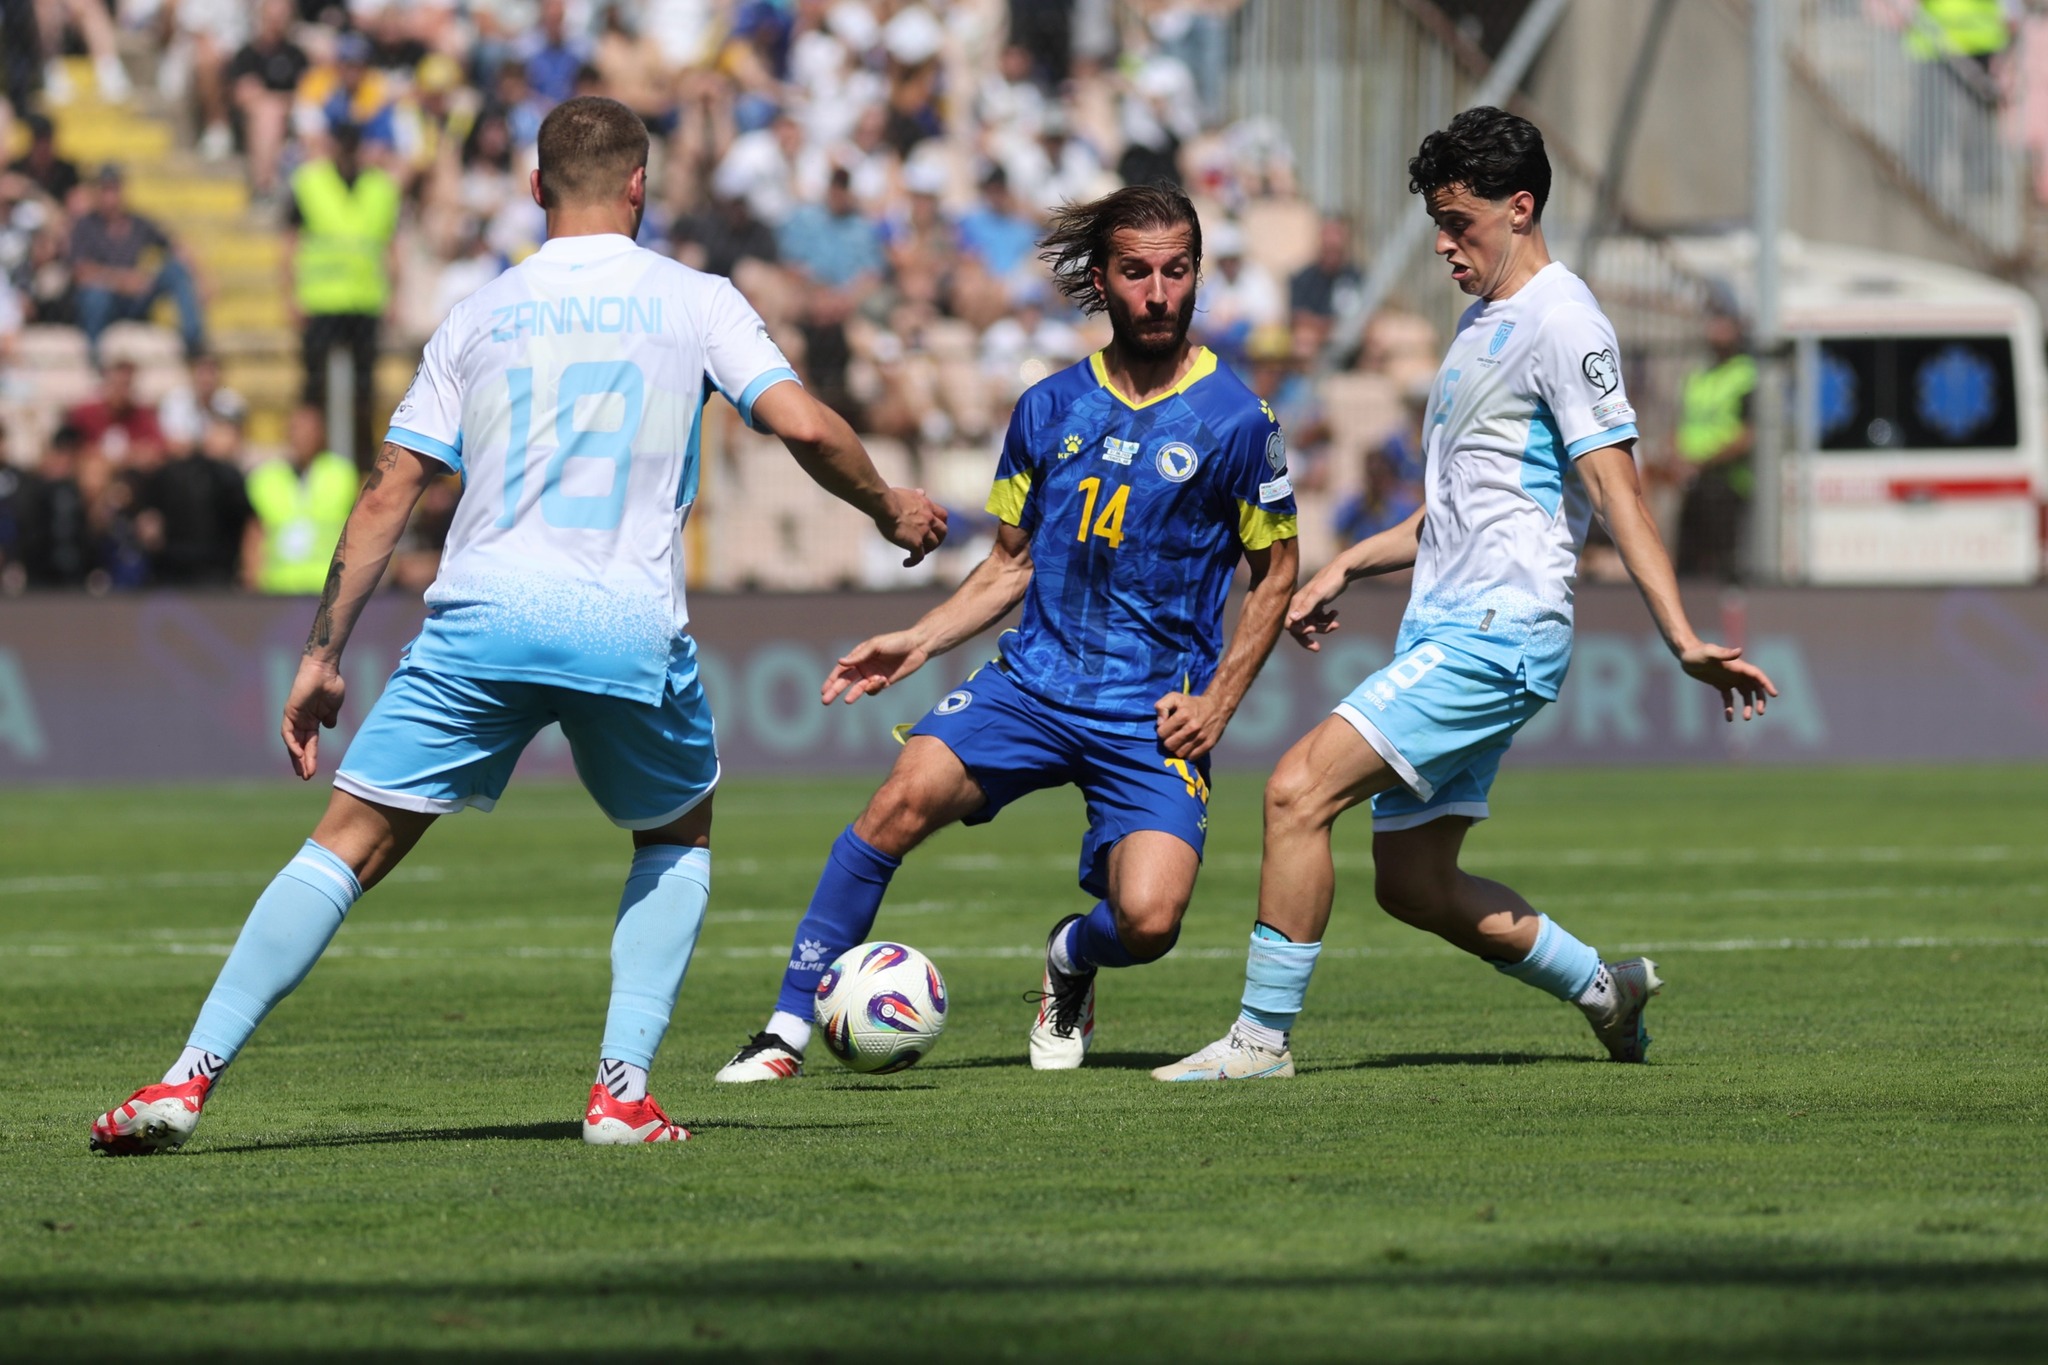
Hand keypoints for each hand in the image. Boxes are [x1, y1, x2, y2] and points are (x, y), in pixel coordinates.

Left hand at [281, 656, 346, 778]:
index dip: (311, 757)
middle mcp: (302, 721)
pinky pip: (288, 731)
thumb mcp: (333, 707)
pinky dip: (292, 743)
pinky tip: (298, 754)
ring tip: (303, 772)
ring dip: (298, 758)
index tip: (312, 772)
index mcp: (313, 721)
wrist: (325, 669)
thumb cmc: (331, 685)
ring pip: (294, 742)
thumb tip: (329, 727)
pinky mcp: (289, 711)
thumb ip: (329, 718)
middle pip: (300, 746)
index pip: (310, 744)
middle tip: (305, 778)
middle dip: (303, 762)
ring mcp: (295, 717)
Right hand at [822, 629, 930, 704]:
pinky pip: (874, 690)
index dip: (831, 679)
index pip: (841, 669)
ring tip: (847, 700)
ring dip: (853, 694)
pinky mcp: (884, 682)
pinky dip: (875, 688)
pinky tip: (883, 680)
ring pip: (858, 688)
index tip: (824, 689)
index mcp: (859, 656)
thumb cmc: (896, 641)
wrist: (917, 647)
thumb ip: (859, 656)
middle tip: (825, 701)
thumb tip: (840, 662)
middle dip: (835, 690)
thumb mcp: (876, 646)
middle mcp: (863, 666)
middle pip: (845, 681)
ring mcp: (873, 675)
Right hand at [876, 487, 948, 566]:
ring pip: (933, 544)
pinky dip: (914, 561)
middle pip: (943, 531)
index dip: (940, 523)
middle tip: (928, 543)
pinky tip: (906, 563)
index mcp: (927, 506)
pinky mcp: (916, 543)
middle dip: (938, 538)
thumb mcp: (907, 493)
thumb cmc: (890, 497)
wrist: (885, 504)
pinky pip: (919, 557)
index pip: (942, 516)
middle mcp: (929, 518)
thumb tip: (921, 491)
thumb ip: (916, 495)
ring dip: (927, 550)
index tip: (933, 528)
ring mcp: (924, 531)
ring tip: (915, 553)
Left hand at [1155, 690, 1230, 760]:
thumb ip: (1161, 706)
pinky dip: (1188, 753)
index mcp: (1183, 715)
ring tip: (1181, 740)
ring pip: (1180, 753)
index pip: (1162, 733)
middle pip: (1170, 745)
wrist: (1217, 706)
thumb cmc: (1192, 703)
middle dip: (1168, 741)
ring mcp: (1202, 737)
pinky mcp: (1209, 744)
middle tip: (1173, 735)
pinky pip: (1192, 757)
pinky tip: (1189, 745)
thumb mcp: (1174, 697)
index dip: (1162, 731)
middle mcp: (1193, 727)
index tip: (1167, 728)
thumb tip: (1159, 723)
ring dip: (1178, 748)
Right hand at [1285, 567, 1347, 650]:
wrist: (1343, 571)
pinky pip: (1319, 619)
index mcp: (1297, 603)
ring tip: (1336, 624)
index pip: (1291, 624)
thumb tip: (1292, 620)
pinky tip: (1335, 614)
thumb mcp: (1318, 595)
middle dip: (1308, 639)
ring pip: (1312, 624)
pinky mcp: (1318, 605)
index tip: (1313, 629)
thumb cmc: (1330, 581)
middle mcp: (1300, 605)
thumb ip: (1305, 607)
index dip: (1300, 631)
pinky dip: (1327, 620)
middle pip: (1299, 628)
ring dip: (1324, 627)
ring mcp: (1309, 606)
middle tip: (1317, 648)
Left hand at [1677, 639, 1777, 720]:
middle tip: (1760, 713)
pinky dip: (1730, 708)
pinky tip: (1729, 718)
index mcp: (1738, 666)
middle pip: (1754, 688)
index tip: (1774, 694)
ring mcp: (1730, 679)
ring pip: (1744, 695)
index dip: (1767, 684)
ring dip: (1747, 706)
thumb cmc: (1697, 653)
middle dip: (1759, 700)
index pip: (1757, 675)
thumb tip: (1740, 651)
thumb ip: (1724, 654)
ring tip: (1745, 718)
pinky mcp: (1721, 685)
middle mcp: (1737, 673)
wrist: (1686, 654)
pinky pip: (1729, 699)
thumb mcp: (1709, 653)